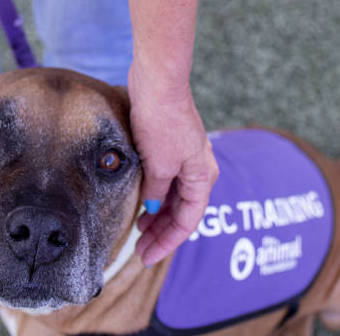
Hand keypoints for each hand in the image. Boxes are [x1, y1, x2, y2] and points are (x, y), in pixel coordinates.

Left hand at [129, 63, 218, 266]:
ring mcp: (186, 156)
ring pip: (174, 196)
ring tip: (138, 228)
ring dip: (158, 214)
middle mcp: (198, 168)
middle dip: (162, 231)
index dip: (167, 242)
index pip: (188, 221)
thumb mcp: (157, 164)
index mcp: (201, 176)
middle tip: (139, 249)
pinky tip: (140, 199)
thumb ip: (155, 191)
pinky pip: (167, 180)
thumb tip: (150, 207)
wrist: (158, 83)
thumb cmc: (162, 121)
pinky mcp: (172, 145)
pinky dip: (155, 194)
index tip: (147, 256)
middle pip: (182, 211)